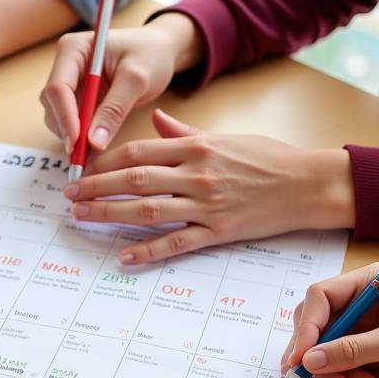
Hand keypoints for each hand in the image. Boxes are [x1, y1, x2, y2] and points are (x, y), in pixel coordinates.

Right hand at [41, 13, 201, 152]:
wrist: (159, 52)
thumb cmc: (150, 54)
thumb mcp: (138, 79)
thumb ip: (115, 109)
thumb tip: (93, 143)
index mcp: (73, 50)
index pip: (57, 88)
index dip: (65, 117)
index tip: (77, 143)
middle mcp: (64, 66)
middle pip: (52, 105)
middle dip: (68, 130)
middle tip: (86, 155)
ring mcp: (68, 84)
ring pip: (58, 118)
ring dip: (73, 136)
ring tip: (98, 147)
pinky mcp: (76, 100)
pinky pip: (71, 124)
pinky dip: (81, 137)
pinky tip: (98, 143)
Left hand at [62, 108, 354, 263]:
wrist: (309, 184)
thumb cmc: (268, 158)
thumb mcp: (225, 137)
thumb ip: (185, 133)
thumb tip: (155, 121)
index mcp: (196, 147)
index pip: (138, 152)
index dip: (104, 162)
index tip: (82, 170)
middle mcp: (197, 174)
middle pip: (134, 180)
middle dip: (96, 188)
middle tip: (69, 197)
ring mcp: (207, 204)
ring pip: (148, 210)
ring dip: (110, 214)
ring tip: (82, 219)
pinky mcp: (219, 231)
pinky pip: (177, 242)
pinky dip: (149, 250)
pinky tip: (124, 256)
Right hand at [282, 265, 378, 377]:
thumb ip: (352, 350)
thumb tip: (310, 360)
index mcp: (367, 282)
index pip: (320, 297)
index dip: (307, 327)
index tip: (301, 356)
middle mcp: (358, 299)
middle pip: (316, 322)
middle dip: (314, 352)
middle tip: (308, 377)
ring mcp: (360, 323)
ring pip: (324, 346)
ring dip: (332, 370)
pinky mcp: (363, 343)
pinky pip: (340, 360)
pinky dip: (346, 375)